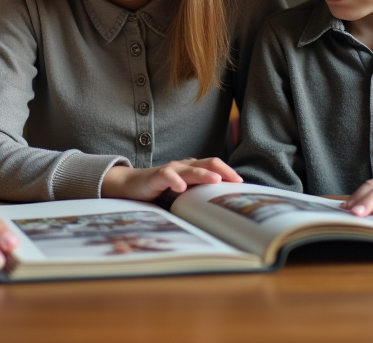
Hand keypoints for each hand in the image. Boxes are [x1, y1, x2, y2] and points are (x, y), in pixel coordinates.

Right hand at [101, 158, 241, 200]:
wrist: (131, 185)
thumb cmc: (160, 190)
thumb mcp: (183, 194)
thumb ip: (198, 196)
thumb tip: (220, 209)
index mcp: (193, 169)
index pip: (215, 166)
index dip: (229, 172)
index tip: (242, 184)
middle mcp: (184, 166)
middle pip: (208, 163)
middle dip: (223, 171)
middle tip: (236, 181)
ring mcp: (171, 170)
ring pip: (190, 169)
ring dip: (203, 174)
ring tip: (215, 181)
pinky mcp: (156, 176)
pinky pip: (167, 176)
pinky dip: (175, 181)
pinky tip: (181, 188)